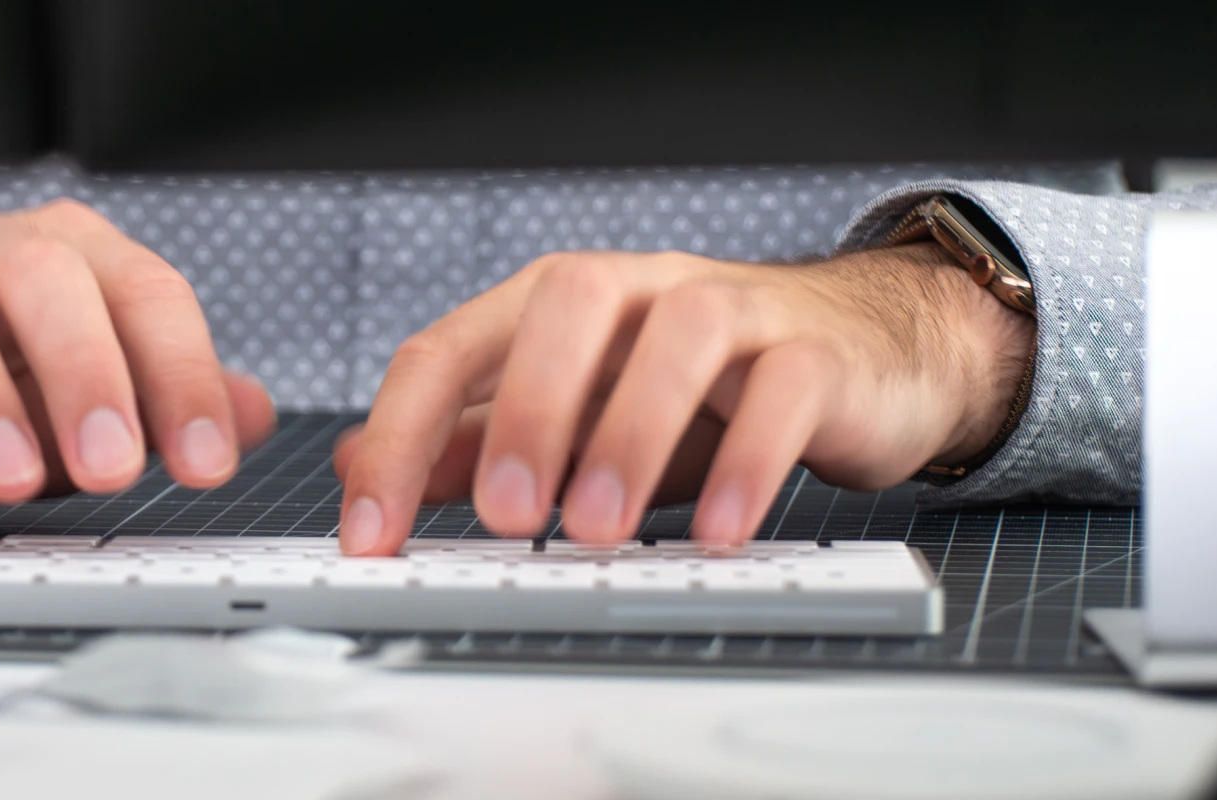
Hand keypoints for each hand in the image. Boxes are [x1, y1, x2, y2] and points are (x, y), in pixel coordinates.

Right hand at [0, 199, 276, 519]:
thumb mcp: (79, 396)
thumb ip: (163, 399)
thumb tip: (250, 415)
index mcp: (68, 255)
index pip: (144, 291)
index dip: (181, 375)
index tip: (206, 462)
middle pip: (45, 278)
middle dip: (87, 374)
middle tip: (113, 469)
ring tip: (16, 483)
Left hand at [332, 244, 1034, 554]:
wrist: (859, 354)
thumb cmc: (700, 390)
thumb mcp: (573, 418)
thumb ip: (471, 440)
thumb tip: (357, 467)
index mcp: (558, 306)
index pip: (454, 347)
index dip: (401, 436)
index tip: (370, 532)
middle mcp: (640, 289)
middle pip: (568, 303)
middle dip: (526, 408)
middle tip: (505, 516)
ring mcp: (734, 311)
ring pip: (682, 332)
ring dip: (631, 434)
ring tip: (599, 531)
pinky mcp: (817, 355)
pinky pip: (786, 388)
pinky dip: (751, 460)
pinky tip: (717, 531)